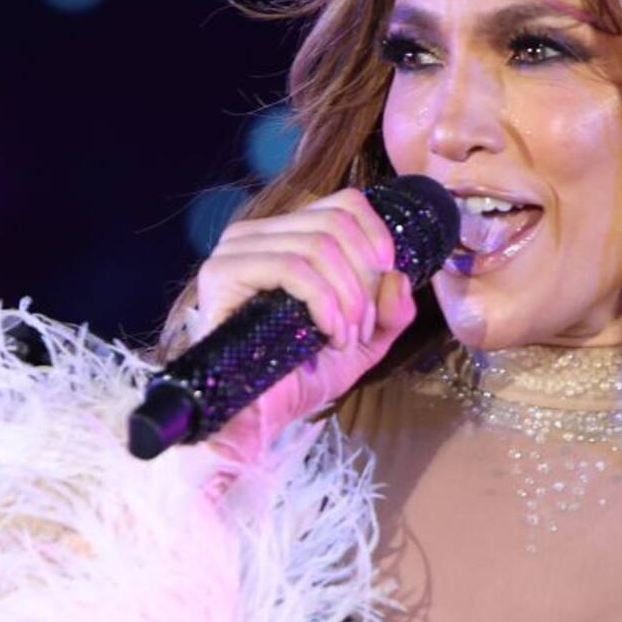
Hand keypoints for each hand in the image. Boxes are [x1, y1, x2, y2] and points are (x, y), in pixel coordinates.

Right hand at [189, 188, 417, 466]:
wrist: (261, 418)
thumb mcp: (365, 340)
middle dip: (364, 278)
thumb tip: (399, 277)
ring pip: (318, 244)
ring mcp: (235, 250)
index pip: (345, 202)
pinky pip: (291, 266)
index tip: (387, 277)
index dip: (377, 236)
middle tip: (363, 326)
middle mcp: (258, 234)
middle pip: (335, 223)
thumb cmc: (305, 374)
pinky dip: (324, 301)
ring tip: (345, 337)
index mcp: (288, 235)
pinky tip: (329, 334)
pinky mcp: (222, 274)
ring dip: (348, 296)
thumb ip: (392, 310)